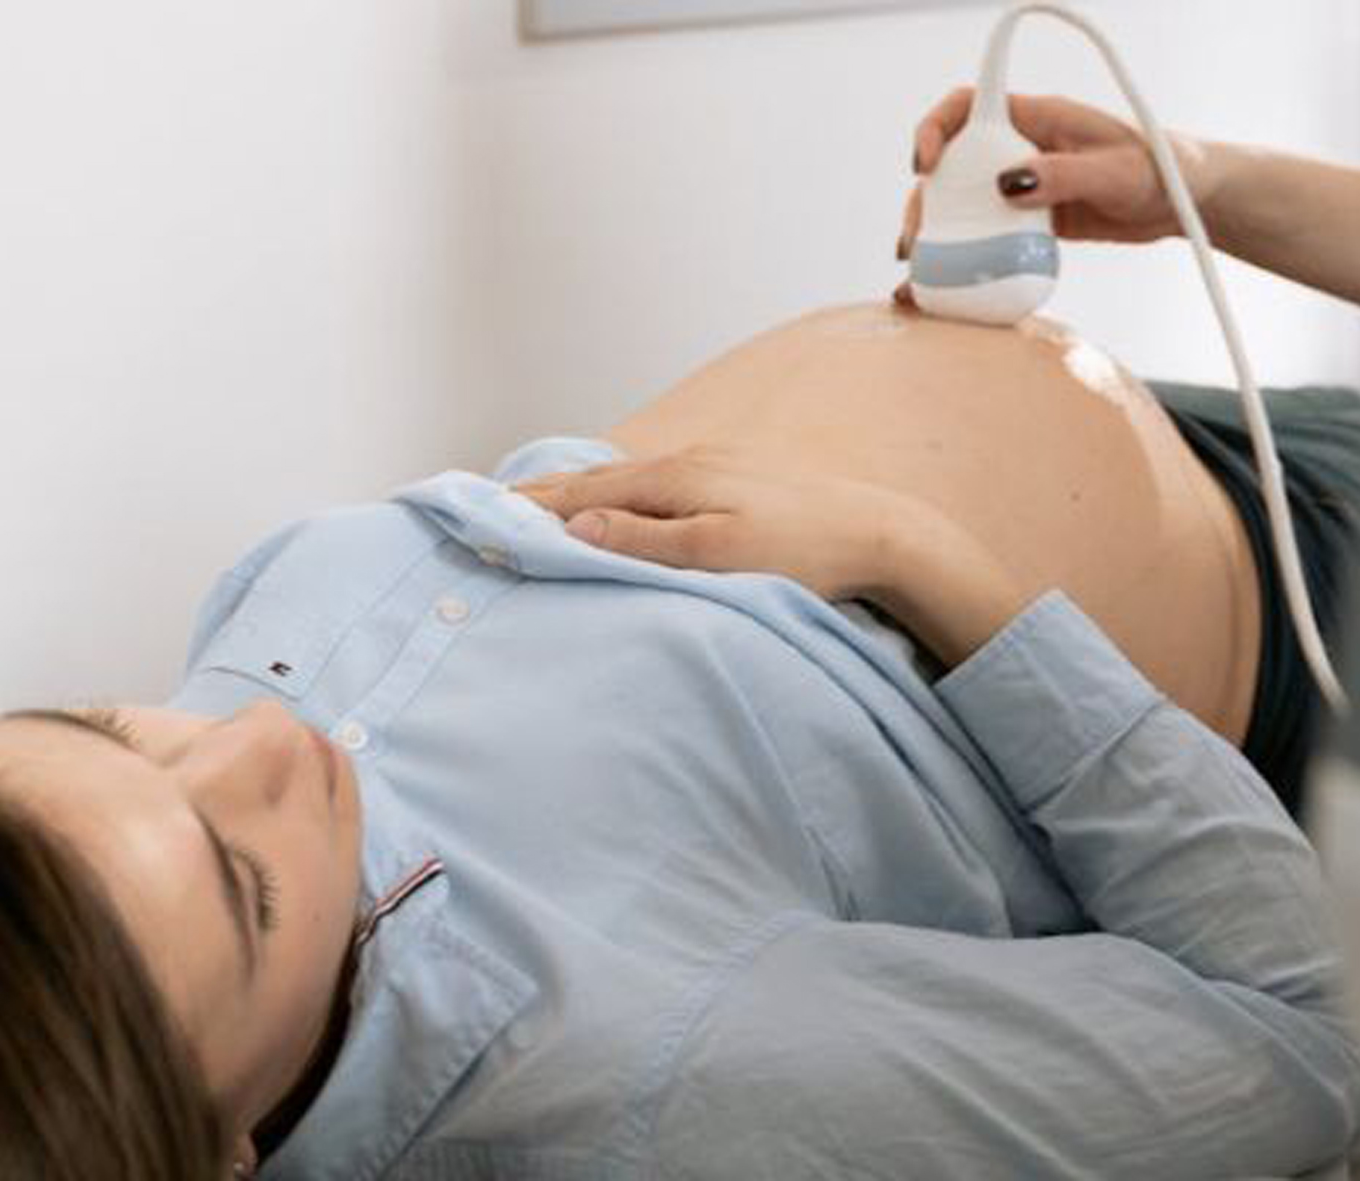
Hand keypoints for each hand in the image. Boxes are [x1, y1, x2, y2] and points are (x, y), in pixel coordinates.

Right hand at [514, 447, 917, 601]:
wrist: (877, 532)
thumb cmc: (802, 552)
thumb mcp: (718, 555)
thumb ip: (646, 541)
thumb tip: (576, 527)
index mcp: (676, 479)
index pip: (583, 493)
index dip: (531, 504)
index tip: (482, 512)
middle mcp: (687, 462)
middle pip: (597, 477)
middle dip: (542, 489)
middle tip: (488, 499)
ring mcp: (712, 465)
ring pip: (624, 476)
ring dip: (576, 488)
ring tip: (537, 498)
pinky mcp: (732, 477)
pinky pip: (652, 480)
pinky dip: (616, 490)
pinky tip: (616, 498)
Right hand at [900, 89, 1220, 255]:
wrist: (1184, 203)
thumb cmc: (1162, 169)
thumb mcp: (1115, 171)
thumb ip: (1063, 175)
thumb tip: (1007, 185)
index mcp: (1036, 119)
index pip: (967, 106)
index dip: (935, 128)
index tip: (924, 164)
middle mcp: (1019, 149)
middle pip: (951, 166)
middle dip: (924, 200)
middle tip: (914, 240)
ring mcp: (1023, 187)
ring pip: (964, 205)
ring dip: (938, 235)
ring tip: (920, 269)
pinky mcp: (1032, 221)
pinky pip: (989, 236)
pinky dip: (967, 258)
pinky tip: (950, 286)